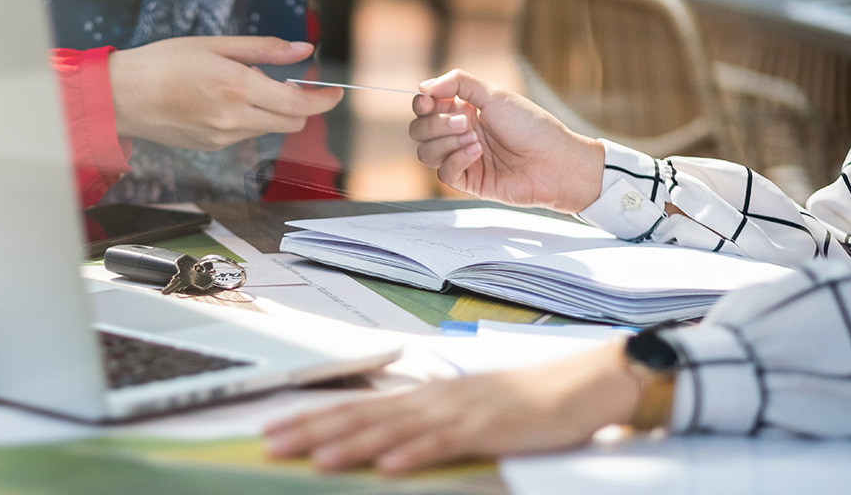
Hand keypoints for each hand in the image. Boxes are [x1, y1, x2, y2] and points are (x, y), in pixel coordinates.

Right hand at [109, 36, 343, 150]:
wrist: (122, 97)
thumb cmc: (163, 63)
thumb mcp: (215, 45)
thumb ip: (264, 49)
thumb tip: (302, 50)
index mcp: (236, 86)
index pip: (298, 104)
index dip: (324, 100)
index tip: (336, 92)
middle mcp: (233, 117)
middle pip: (291, 123)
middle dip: (301, 106)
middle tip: (290, 83)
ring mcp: (223, 137)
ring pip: (269, 129)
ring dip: (272, 111)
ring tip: (242, 87)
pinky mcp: (213, 147)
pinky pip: (245, 134)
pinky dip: (248, 118)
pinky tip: (221, 102)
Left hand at [263, 340, 640, 474]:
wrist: (581, 382)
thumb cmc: (523, 402)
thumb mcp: (465, 410)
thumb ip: (425, 424)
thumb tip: (382, 439)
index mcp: (424, 395)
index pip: (356, 405)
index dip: (311, 417)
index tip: (272, 428)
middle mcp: (432, 398)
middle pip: (361, 415)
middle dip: (311, 430)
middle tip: (269, 442)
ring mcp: (458, 411)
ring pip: (392, 429)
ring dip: (350, 444)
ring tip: (313, 457)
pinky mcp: (487, 428)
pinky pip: (443, 444)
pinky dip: (412, 455)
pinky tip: (387, 467)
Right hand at [410, 69, 604, 212]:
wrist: (555, 162)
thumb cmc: (532, 127)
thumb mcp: (495, 94)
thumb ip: (458, 83)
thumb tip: (424, 85)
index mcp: (464, 110)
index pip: (426, 107)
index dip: (422, 104)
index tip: (429, 100)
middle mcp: (459, 133)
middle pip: (419, 130)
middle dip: (436, 124)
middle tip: (464, 122)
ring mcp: (461, 158)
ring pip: (425, 153)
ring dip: (447, 142)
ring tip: (475, 140)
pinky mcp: (468, 181)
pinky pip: (443, 172)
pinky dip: (457, 159)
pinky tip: (478, 153)